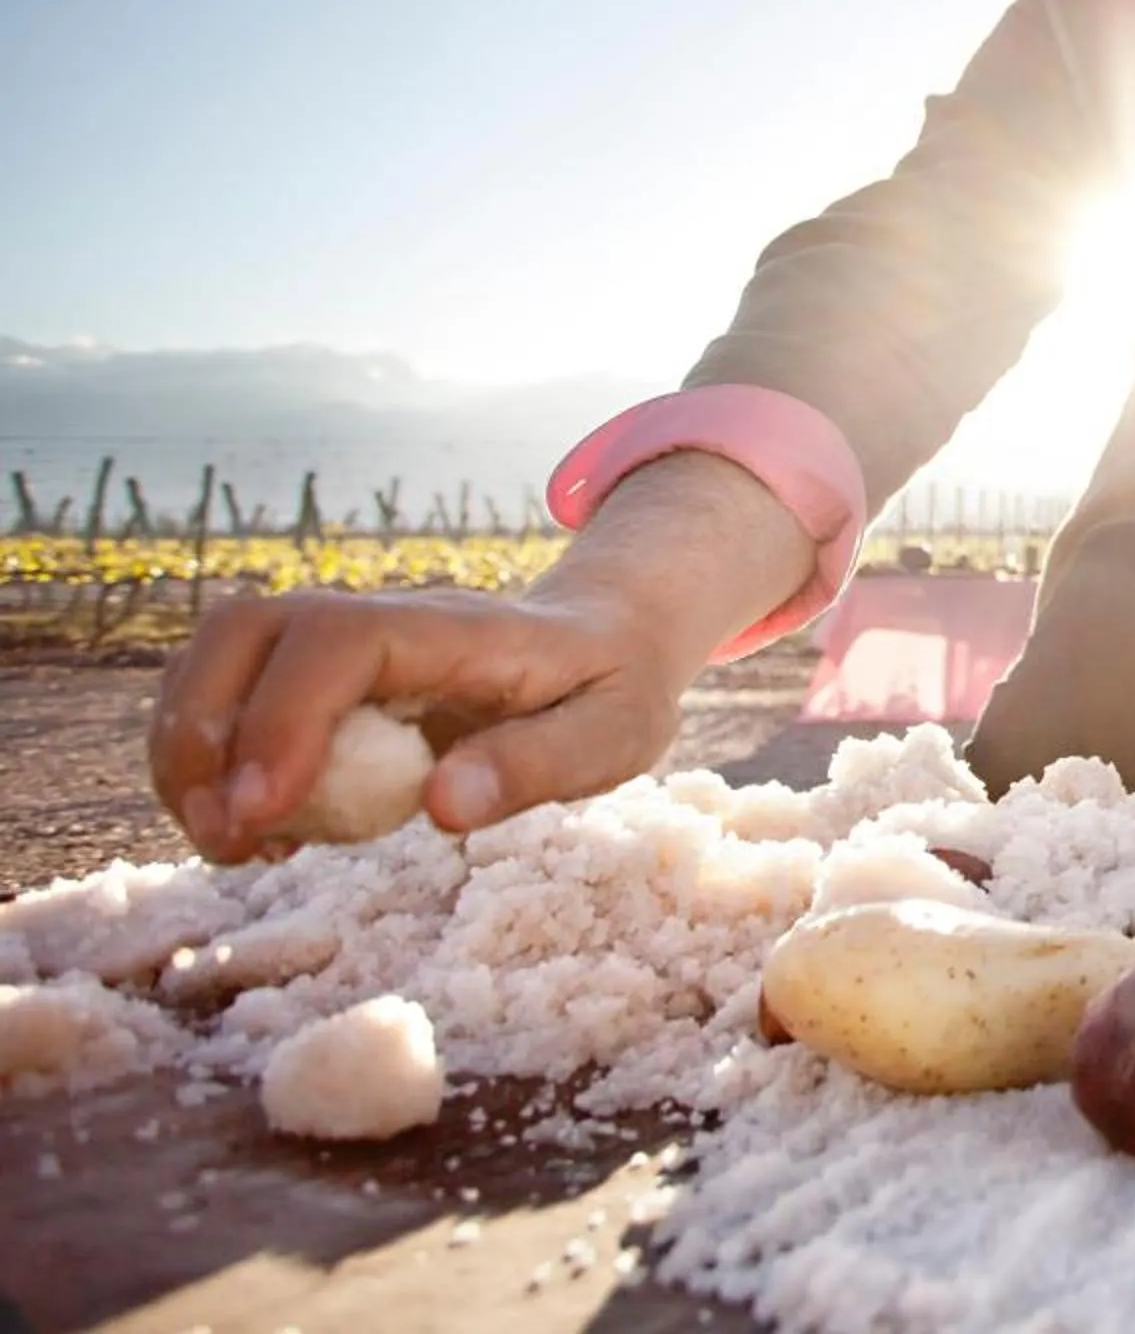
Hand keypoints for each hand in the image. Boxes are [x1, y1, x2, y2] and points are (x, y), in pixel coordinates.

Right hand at [149, 586, 687, 862]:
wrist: (609, 637)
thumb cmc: (611, 692)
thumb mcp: (614, 736)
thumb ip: (539, 765)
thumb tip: (444, 804)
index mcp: (459, 630)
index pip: (341, 640)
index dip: (285, 719)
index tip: (265, 815)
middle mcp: (385, 617)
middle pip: (246, 627)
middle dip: (202, 734)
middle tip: (228, 840)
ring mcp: (345, 637)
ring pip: (220, 655)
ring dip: (193, 752)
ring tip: (237, 845)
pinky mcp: (322, 672)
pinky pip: (232, 693)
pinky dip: (215, 762)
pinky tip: (264, 831)